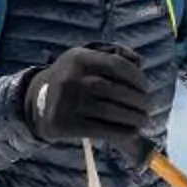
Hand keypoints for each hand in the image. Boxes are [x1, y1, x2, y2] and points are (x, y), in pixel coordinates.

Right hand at [21, 43, 150, 158]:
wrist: (37, 102)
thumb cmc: (73, 79)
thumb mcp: (86, 58)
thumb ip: (114, 54)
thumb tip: (140, 63)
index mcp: (79, 58)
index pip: (117, 65)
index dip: (137, 77)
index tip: (146, 87)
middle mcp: (72, 79)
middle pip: (115, 90)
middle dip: (138, 100)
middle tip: (148, 106)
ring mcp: (68, 103)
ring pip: (110, 111)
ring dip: (133, 118)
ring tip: (144, 119)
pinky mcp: (66, 124)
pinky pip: (101, 129)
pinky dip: (121, 132)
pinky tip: (132, 131)